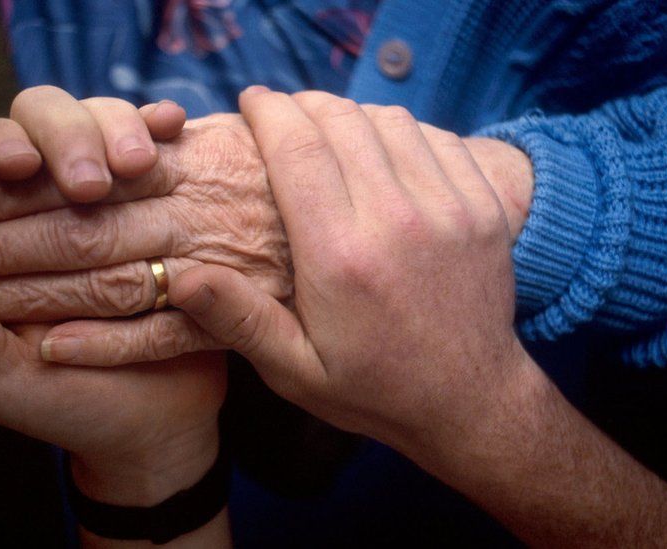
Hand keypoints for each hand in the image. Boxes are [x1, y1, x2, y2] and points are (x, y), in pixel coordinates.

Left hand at [0, 88, 228, 512]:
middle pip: (44, 123)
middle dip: (66, 137)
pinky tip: (171, 126)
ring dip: (116, 129)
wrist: (154, 423)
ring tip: (137, 161)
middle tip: (90, 180)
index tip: (16, 164)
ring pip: (106, 126)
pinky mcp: (165, 201)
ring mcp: (112, 194)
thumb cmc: (65, 403)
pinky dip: (161, 132)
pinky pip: (164, 153)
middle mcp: (48, 199)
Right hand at [167, 87, 529, 452]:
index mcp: (341, 256)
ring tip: (327, 126)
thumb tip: (182, 275)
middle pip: (342, 121)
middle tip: (283, 111)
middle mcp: (397, 220)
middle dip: (304, 103)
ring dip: (352, 113)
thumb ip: (240, 319)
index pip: (298, 149)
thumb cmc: (373, 388)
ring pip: (391, 120)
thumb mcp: (295, 371)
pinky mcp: (484, 208)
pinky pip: (438, 138)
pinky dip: (403, 129)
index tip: (250, 100)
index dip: (269, 111)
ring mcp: (450, 209)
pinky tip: (382, 148)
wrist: (470, 402)